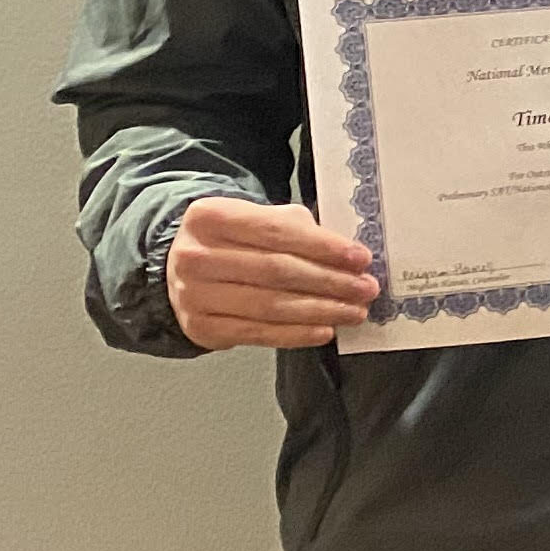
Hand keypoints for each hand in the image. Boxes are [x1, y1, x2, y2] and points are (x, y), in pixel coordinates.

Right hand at [168, 195, 379, 349]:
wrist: (182, 270)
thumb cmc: (234, 241)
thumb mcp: (258, 219)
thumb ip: (297, 229)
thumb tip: (348, 258)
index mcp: (209, 217)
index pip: (277, 231)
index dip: (323, 247)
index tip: (361, 258)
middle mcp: (194, 256)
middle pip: (277, 270)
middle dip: (330, 281)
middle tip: (366, 288)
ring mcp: (193, 295)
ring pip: (270, 305)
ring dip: (321, 310)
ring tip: (355, 311)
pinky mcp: (200, 327)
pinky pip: (257, 333)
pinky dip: (296, 334)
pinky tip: (325, 330)